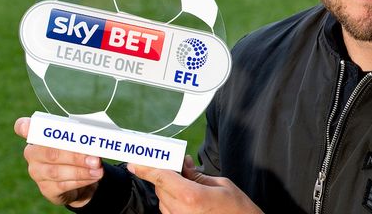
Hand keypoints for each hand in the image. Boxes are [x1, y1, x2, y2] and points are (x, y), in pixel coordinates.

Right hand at [14, 117, 101, 207]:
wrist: (81, 180)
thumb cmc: (77, 152)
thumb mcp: (80, 140)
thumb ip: (81, 137)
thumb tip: (95, 139)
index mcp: (39, 135)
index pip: (24, 127)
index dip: (24, 127)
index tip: (26, 127)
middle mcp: (33, 154)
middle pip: (50, 153)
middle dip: (75, 156)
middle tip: (95, 158)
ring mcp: (37, 173)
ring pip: (57, 172)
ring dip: (81, 171)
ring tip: (98, 169)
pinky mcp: (46, 189)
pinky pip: (63, 185)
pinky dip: (81, 181)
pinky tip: (93, 177)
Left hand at [128, 156, 262, 213]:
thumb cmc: (237, 208)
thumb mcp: (220, 184)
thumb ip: (196, 174)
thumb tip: (183, 163)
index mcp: (191, 196)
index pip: (161, 177)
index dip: (146, 168)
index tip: (134, 162)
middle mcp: (181, 211)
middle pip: (161, 186)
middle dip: (164, 173)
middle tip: (173, 163)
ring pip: (163, 199)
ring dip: (168, 187)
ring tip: (185, 181)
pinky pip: (169, 210)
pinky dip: (172, 199)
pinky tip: (185, 194)